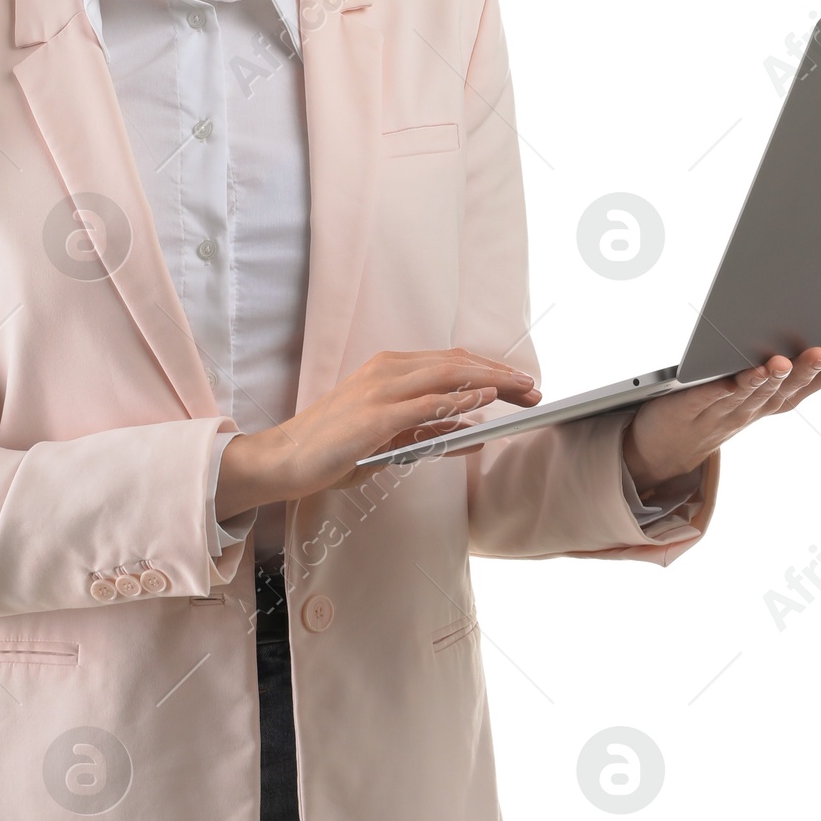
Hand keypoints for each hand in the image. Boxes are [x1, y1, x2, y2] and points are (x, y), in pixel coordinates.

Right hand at [216, 350, 541, 519]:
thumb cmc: (334, 449)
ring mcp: (381, 390)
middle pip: (457, 362)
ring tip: (523, 390)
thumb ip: (428, 429)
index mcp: (390, 369)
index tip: (520, 383)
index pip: (451, 361)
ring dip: (490, 382)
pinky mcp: (375, 415)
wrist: (286, 459)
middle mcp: (388, 370)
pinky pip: (426, 403)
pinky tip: (484, 401)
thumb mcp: (389, 437)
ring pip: (447, 374)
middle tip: (535, 388)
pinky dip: (459, 399)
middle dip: (500, 374)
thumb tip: (472, 428)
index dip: (489, 369)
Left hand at [621, 345, 820, 497]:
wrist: (665, 447)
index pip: (809, 386)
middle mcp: (751, 408)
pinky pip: (706, 396)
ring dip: (764, 380)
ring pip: (748, 395)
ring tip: (778, 362)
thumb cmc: (716, 408)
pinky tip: (730, 376)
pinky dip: (719, 387)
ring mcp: (720, 411)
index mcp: (770, 402)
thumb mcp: (756, 390)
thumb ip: (786, 367)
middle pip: (782, 390)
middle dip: (804, 371)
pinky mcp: (687, 408)